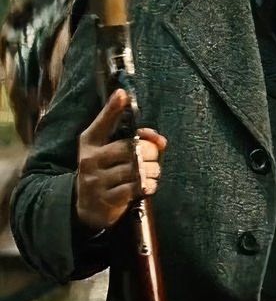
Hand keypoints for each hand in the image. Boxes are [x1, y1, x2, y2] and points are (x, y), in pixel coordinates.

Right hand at [74, 90, 166, 232]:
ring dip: (153, 171)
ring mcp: (96, 181)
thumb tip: (161, 139)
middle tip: (153, 158)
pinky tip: (148, 185)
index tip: (123, 94)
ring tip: (152, 172)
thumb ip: (135, 139)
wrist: (89, 207)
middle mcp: (89, 160)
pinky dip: (149, 185)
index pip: (102, 124)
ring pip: (136, 169)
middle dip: (150, 152)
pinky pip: (136, 187)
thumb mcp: (111, 152)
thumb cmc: (107, 171)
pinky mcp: (106, 199)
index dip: (113, 108)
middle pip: (131, 148)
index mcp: (90, 144)